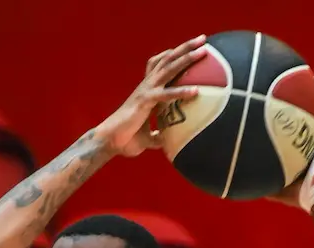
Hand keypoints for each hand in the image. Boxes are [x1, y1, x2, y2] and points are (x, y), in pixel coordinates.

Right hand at [95, 35, 206, 156]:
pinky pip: (166, 94)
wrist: (109, 142)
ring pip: (168, 69)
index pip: (160, 66)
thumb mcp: (147, 137)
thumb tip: (167, 142)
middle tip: (203, 39)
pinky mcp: (145, 101)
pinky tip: (196, 91)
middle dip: (185, 48)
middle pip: (167, 60)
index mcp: (147, 91)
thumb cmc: (126, 139)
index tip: (190, 48)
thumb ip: (158, 136)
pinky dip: (181, 91)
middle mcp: (146, 86)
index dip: (174, 55)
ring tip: (203, 51)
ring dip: (186, 58)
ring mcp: (145, 91)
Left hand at [268, 76, 313, 207]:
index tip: (274, 102)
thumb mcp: (270, 181)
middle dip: (301, 99)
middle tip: (290, 83)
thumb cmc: (296, 193)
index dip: (286, 115)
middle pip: (307, 114)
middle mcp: (313, 140)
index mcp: (301, 148)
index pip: (293, 127)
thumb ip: (255, 174)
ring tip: (309, 78)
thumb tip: (231, 171)